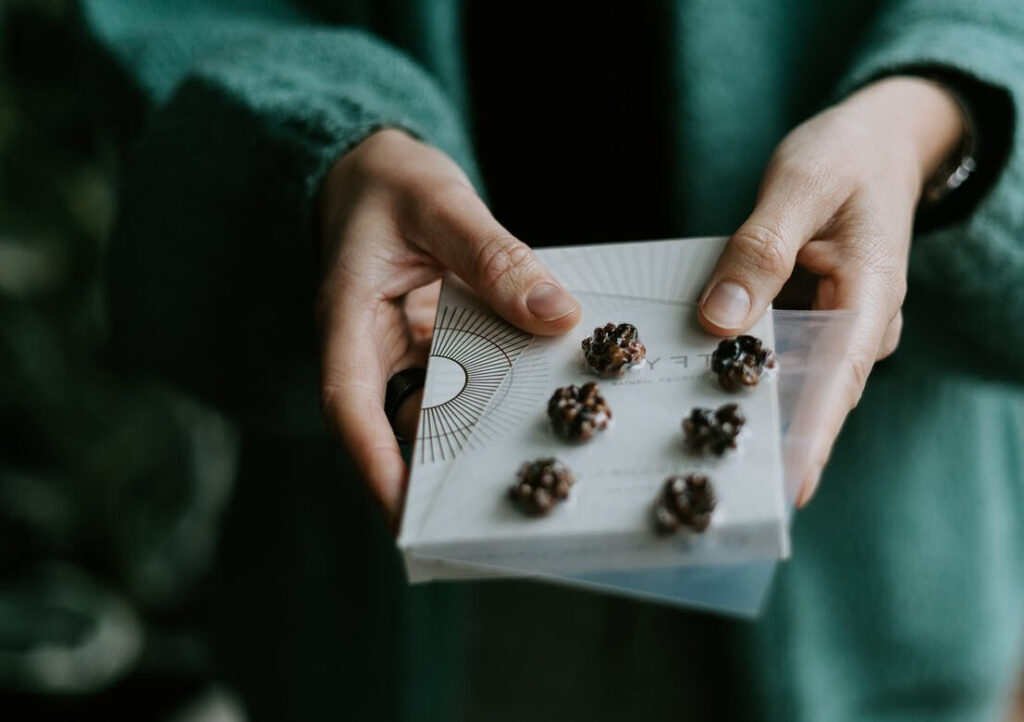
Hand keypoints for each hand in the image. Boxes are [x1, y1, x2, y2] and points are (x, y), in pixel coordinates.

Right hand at [317, 129, 580, 527]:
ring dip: (480, 426)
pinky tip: (538, 389)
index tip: (406, 514)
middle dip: (442, 466)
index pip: (350, 405)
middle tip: (494, 501)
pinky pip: (463, 378)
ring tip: (531, 450)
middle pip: (400, 423)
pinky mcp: (432, 344)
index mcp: (349, 319)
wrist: (374, 169)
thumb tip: (557, 316)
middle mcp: (371, 347)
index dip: (375, 464)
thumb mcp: (442, 205)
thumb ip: (495, 257)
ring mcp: (403, 350)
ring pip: (438, 407)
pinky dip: (497, 385)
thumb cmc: (391, 182)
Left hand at [697, 76, 963, 505]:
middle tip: (724, 479)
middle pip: (816, 395)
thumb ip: (759, 250)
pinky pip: (779, 353)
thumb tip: (719, 321)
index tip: (788, 484)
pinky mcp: (813, 319)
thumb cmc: (844, 158)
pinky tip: (700, 384)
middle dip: (775, 438)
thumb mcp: (798, 186)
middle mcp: (860, 323)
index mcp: (869, 294)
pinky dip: (746, 369)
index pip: (841, 377)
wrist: (876, 143)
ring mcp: (838, 326)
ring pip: (794, 379)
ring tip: (704, 447)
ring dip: (755, 409)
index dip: (814, 435)